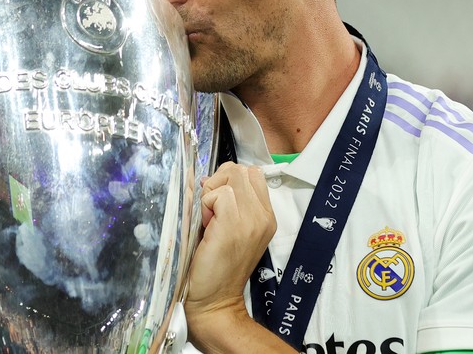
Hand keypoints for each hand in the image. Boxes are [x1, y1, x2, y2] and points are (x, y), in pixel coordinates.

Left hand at [185, 161, 281, 351]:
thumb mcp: (230, 228)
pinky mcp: (234, 225)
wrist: (215, 302)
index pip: (251, 173)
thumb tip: (207, 179)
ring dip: (212, 193)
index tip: (218, 203)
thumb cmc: (217, 266)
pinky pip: (219, 194)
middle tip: (212, 211)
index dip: (229, 180)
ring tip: (210, 220)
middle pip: (239, 169)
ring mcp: (252, 220)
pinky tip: (206, 226)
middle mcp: (264, 216)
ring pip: (230, 176)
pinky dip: (206, 204)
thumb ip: (227, 203)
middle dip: (219, 182)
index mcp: (266, 216)